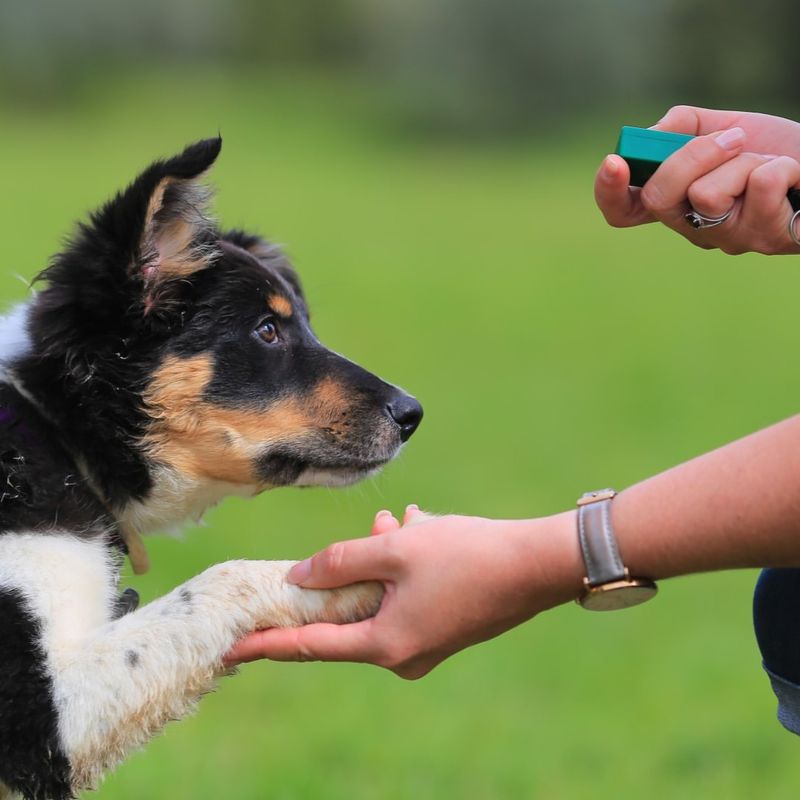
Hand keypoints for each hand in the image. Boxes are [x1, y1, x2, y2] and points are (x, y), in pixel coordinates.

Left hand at [225, 506, 581, 678]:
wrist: (538, 565)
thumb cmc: (467, 555)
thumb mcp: (395, 550)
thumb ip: (340, 561)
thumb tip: (298, 576)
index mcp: (385, 643)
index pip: (310, 645)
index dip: (267, 644)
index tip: (231, 648)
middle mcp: (404, 654)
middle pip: (350, 613)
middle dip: (347, 571)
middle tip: (363, 533)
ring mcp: (427, 643)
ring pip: (381, 596)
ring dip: (382, 558)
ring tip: (398, 522)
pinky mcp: (444, 626)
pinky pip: (406, 595)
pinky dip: (404, 565)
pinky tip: (419, 529)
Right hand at [594, 106, 799, 254]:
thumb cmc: (774, 150)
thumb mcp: (725, 126)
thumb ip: (682, 126)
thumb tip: (653, 135)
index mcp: (675, 202)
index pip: (623, 211)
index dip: (609, 192)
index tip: (615, 162)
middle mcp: (692, 228)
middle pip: (658, 199)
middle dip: (692, 156)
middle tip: (732, 139)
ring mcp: (726, 239)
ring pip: (707, 195)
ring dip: (746, 160)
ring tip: (768, 163)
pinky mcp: (764, 239)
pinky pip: (758, 188)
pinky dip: (781, 167)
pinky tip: (792, 178)